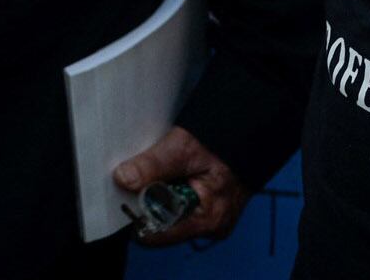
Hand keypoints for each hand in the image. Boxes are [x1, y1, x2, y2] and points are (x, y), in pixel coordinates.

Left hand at [112, 125, 246, 247]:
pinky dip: (166, 188)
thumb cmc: (223, 142)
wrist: (247, 135)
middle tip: (142, 174)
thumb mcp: (184, 149)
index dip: (136, 215)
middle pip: (160, 223)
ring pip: (165, 211)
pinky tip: (170, 171)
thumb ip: (154, 165)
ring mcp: (207, 218)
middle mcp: (209, 226)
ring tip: (162, 169)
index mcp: (207, 220)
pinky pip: (175, 203)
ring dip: (156, 192)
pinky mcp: (204, 208)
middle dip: (146, 200)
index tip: (122, 194)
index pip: (157, 234)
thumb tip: (124, 179)